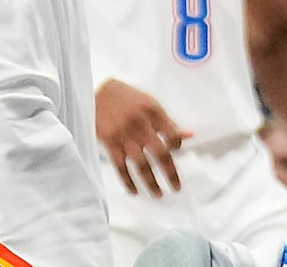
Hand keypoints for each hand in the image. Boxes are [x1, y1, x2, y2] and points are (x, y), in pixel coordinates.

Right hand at [94, 78, 189, 196]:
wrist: (98, 92)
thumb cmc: (127, 98)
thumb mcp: (150, 103)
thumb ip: (168, 121)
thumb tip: (189, 136)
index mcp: (153, 111)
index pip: (172, 134)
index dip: (178, 146)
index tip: (178, 152)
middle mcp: (141, 125)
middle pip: (160, 153)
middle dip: (170, 173)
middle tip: (177, 188)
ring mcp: (124, 136)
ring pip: (141, 164)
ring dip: (151, 182)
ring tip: (158, 194)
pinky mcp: (110, 143)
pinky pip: (121, 167)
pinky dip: (128, 181)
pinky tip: (135, 191)